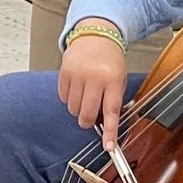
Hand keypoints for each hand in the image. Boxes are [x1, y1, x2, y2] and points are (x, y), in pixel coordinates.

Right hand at [59, 31, 129, 149]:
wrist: (95, 36)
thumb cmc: (110, 60)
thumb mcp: (119, 78)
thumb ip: (112, 99)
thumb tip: (103, 124)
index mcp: (113, 80)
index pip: (111, 111)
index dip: (110, 132)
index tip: (108, 147)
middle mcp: (94, 77)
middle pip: (87, 113)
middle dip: (88, 122)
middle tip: (90, 118)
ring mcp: (77, 74)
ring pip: (74, 108)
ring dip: (79, 110)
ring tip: (85, 97)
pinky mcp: (64, 72)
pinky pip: (64, 98)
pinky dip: (69, 100)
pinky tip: (76, 89)